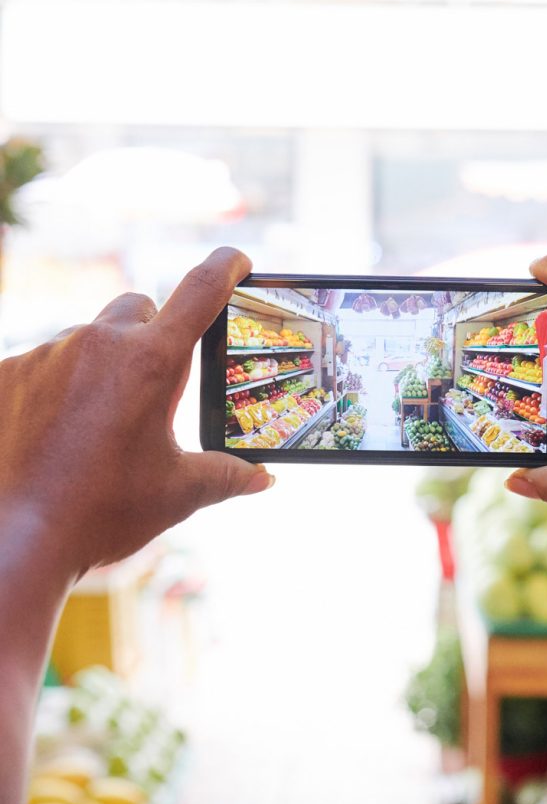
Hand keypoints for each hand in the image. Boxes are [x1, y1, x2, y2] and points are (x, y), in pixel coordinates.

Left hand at [0, 247, 273, 581]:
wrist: (16, 541)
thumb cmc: (103, 512)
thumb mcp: (179, 493)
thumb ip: (227, 475)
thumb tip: (264, 477)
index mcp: (152, 362)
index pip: (201, 290)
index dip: (226, 268)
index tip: (239, 262)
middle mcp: (98, 343)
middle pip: (140, 310)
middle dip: (155, 336)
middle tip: (157, 389)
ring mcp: (46, 354)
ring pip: (90, 338)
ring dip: (104, 365)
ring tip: (101, 426)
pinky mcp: (7, 373)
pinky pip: (45, 363)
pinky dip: (60, 387)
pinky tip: (58, 435)